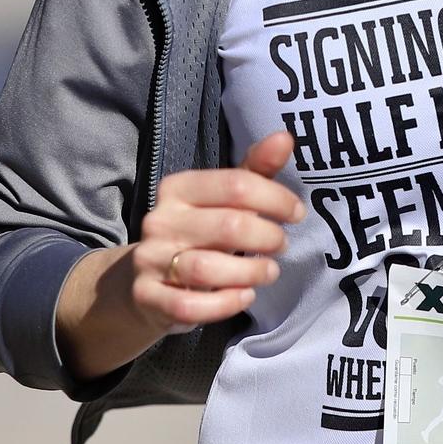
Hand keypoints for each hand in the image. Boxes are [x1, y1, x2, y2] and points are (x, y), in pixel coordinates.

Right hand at [131, 129, 303, 332]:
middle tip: (282, 245)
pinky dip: (225, 304)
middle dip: (267, 237)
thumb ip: (254, 171)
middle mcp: (160, 220)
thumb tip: (285, 137)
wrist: (145, 279)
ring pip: (207, 269)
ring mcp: (150, 260)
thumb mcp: (224, 199)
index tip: (296, 213)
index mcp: (178, 188)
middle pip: (228, 226)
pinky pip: (190, 306)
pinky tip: (244, 296)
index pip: (236, 184)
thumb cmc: (198, 232)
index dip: (276, 199)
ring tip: (269, 271)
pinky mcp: (147, 297)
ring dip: (250, 272)